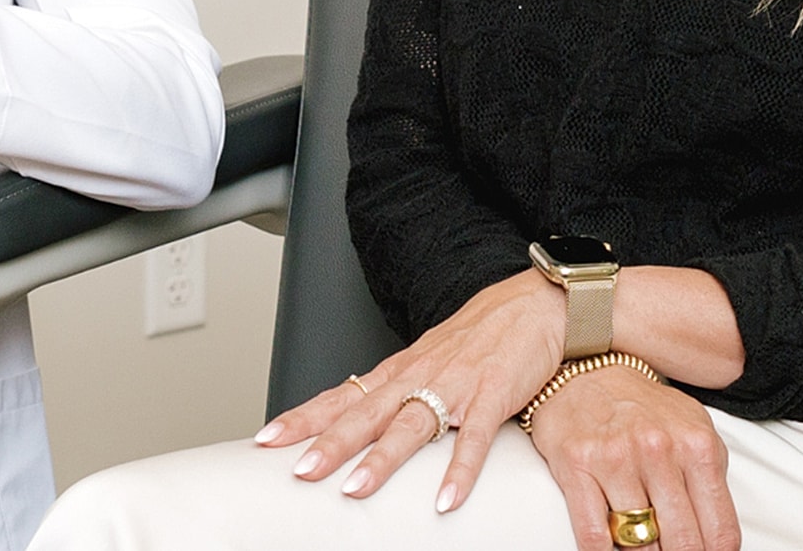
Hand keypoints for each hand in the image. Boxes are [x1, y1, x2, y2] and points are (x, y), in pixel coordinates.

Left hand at [254, 270, 564, 513]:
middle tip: (300, 471)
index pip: (342, 395)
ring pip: (410, 426)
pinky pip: (475, 439)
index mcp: (400, 371)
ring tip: (356, 490)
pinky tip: (446, 498)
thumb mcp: (429, 360)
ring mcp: (455, 387)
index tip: (267, 439)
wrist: (535, 304)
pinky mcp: (493, 396)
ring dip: (382, 459)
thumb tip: (362, 422)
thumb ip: (398, 391)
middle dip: (330, 444)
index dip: (304, 417)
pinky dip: (460, 470)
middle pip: (366, 414)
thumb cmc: (482, 335)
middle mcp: (419, 377)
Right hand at [525, 369, 736, 550]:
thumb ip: (711, 479)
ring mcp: (615, 458)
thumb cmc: (643, 407)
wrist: (588, 368)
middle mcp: (658, 450)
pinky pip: (594, 534)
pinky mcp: (577, 465)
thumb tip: (717, 537)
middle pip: (682, 542)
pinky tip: (609, 546)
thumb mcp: (694, 430)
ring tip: (641, 542)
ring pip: (639, 542)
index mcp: (696, 446)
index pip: (719, 530)